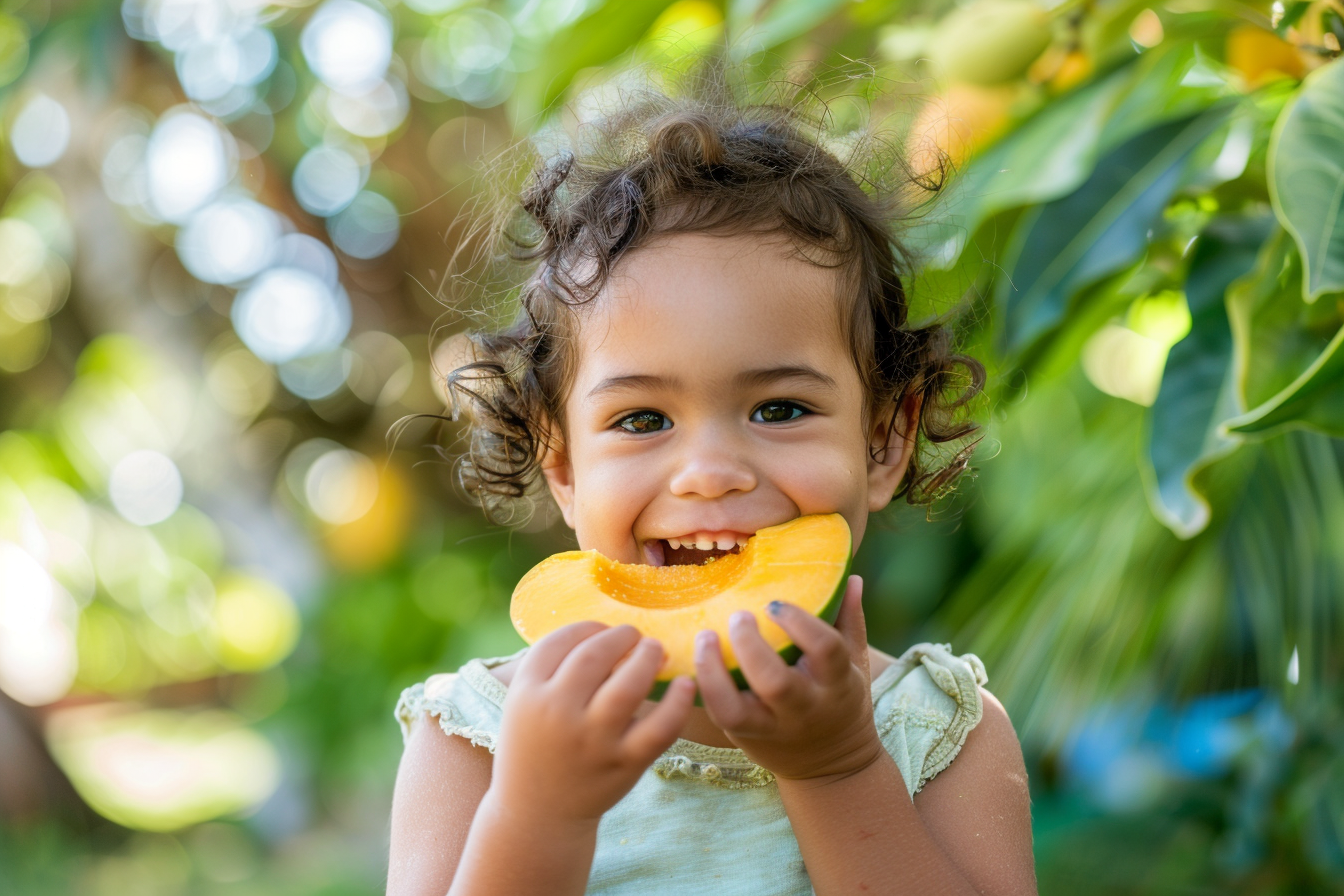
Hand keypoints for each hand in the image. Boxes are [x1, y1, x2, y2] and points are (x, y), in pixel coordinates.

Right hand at [489, 622, 696, 824]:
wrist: (537, 813)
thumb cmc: (537, 746)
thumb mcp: (524, 704)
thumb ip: (552, 667)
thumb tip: (604, 629)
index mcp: (527, 694)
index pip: (560, 641)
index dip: (587, 627)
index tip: (602, 629)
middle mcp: (558, 713)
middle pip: (596, 654)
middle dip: (621, 636)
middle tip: (634, 636)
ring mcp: (593, 740)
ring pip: (630, 684)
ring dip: (648, 658)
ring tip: (655, 650)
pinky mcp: (624, 763)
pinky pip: (660, 727)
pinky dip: (678, 703)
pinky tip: (685, 684)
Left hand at [693, 575, 882, 781]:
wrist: (830, 765)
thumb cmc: (840, 698)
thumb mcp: (855, 662)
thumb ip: (849, 619)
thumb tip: (850, 576)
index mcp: (836, 683)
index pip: (826, 651)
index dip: (801, 624)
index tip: (776, 603)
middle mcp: (804, 708)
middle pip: (776, 684)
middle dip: (752, 648)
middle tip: (738, 616)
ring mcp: (771, 727)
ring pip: (735, 710)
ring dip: (713, 672)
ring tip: (704, 637)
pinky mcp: (744, 737)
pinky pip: (718, 716)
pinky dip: (704, 686)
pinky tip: (695, 657)